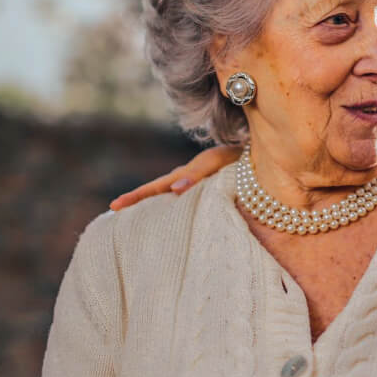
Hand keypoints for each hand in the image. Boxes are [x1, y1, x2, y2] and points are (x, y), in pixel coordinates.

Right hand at [109, 145, 241, 209]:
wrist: (262, 155)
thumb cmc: (241, 158)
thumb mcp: (218, 162)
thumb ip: (197, 174)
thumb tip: (173, 190)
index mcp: (188, 173)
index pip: (156, 187)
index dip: (136, 196)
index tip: (114, 206)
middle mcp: (189, 178)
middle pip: (158, 190)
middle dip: (137, 200)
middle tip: (113, 210)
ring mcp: (198, 183)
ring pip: (170, 195)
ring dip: (153, 204)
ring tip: (134, 220)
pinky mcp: (209, 190)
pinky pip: (187, 200)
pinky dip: (174, 208)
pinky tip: (170, 221)